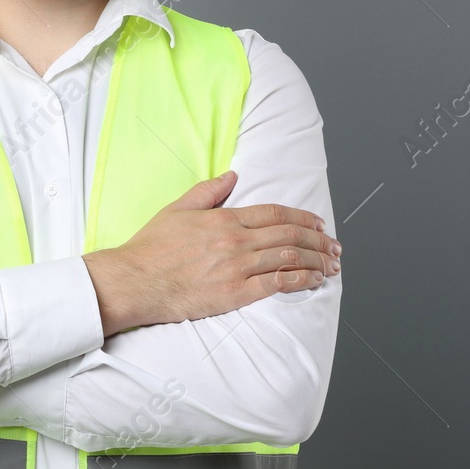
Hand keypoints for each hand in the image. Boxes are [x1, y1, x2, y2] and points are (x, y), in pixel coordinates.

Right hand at [83, 170, 339, 334]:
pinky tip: (315, 280)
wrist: (135, 280)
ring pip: (289, 257)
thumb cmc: (151, 247)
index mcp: (224, 218)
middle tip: (334, 246)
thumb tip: (232, 175)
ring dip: (316, 259)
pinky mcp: (235, 293)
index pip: (275, 213)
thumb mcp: (178, 208)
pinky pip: (277, 283)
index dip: (303, 218)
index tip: (318, 224)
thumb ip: (209, 191)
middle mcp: (236, 240)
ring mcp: (237, 267)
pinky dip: (301, 280)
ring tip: (332, 263)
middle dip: (318, 239)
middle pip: (289, 234)